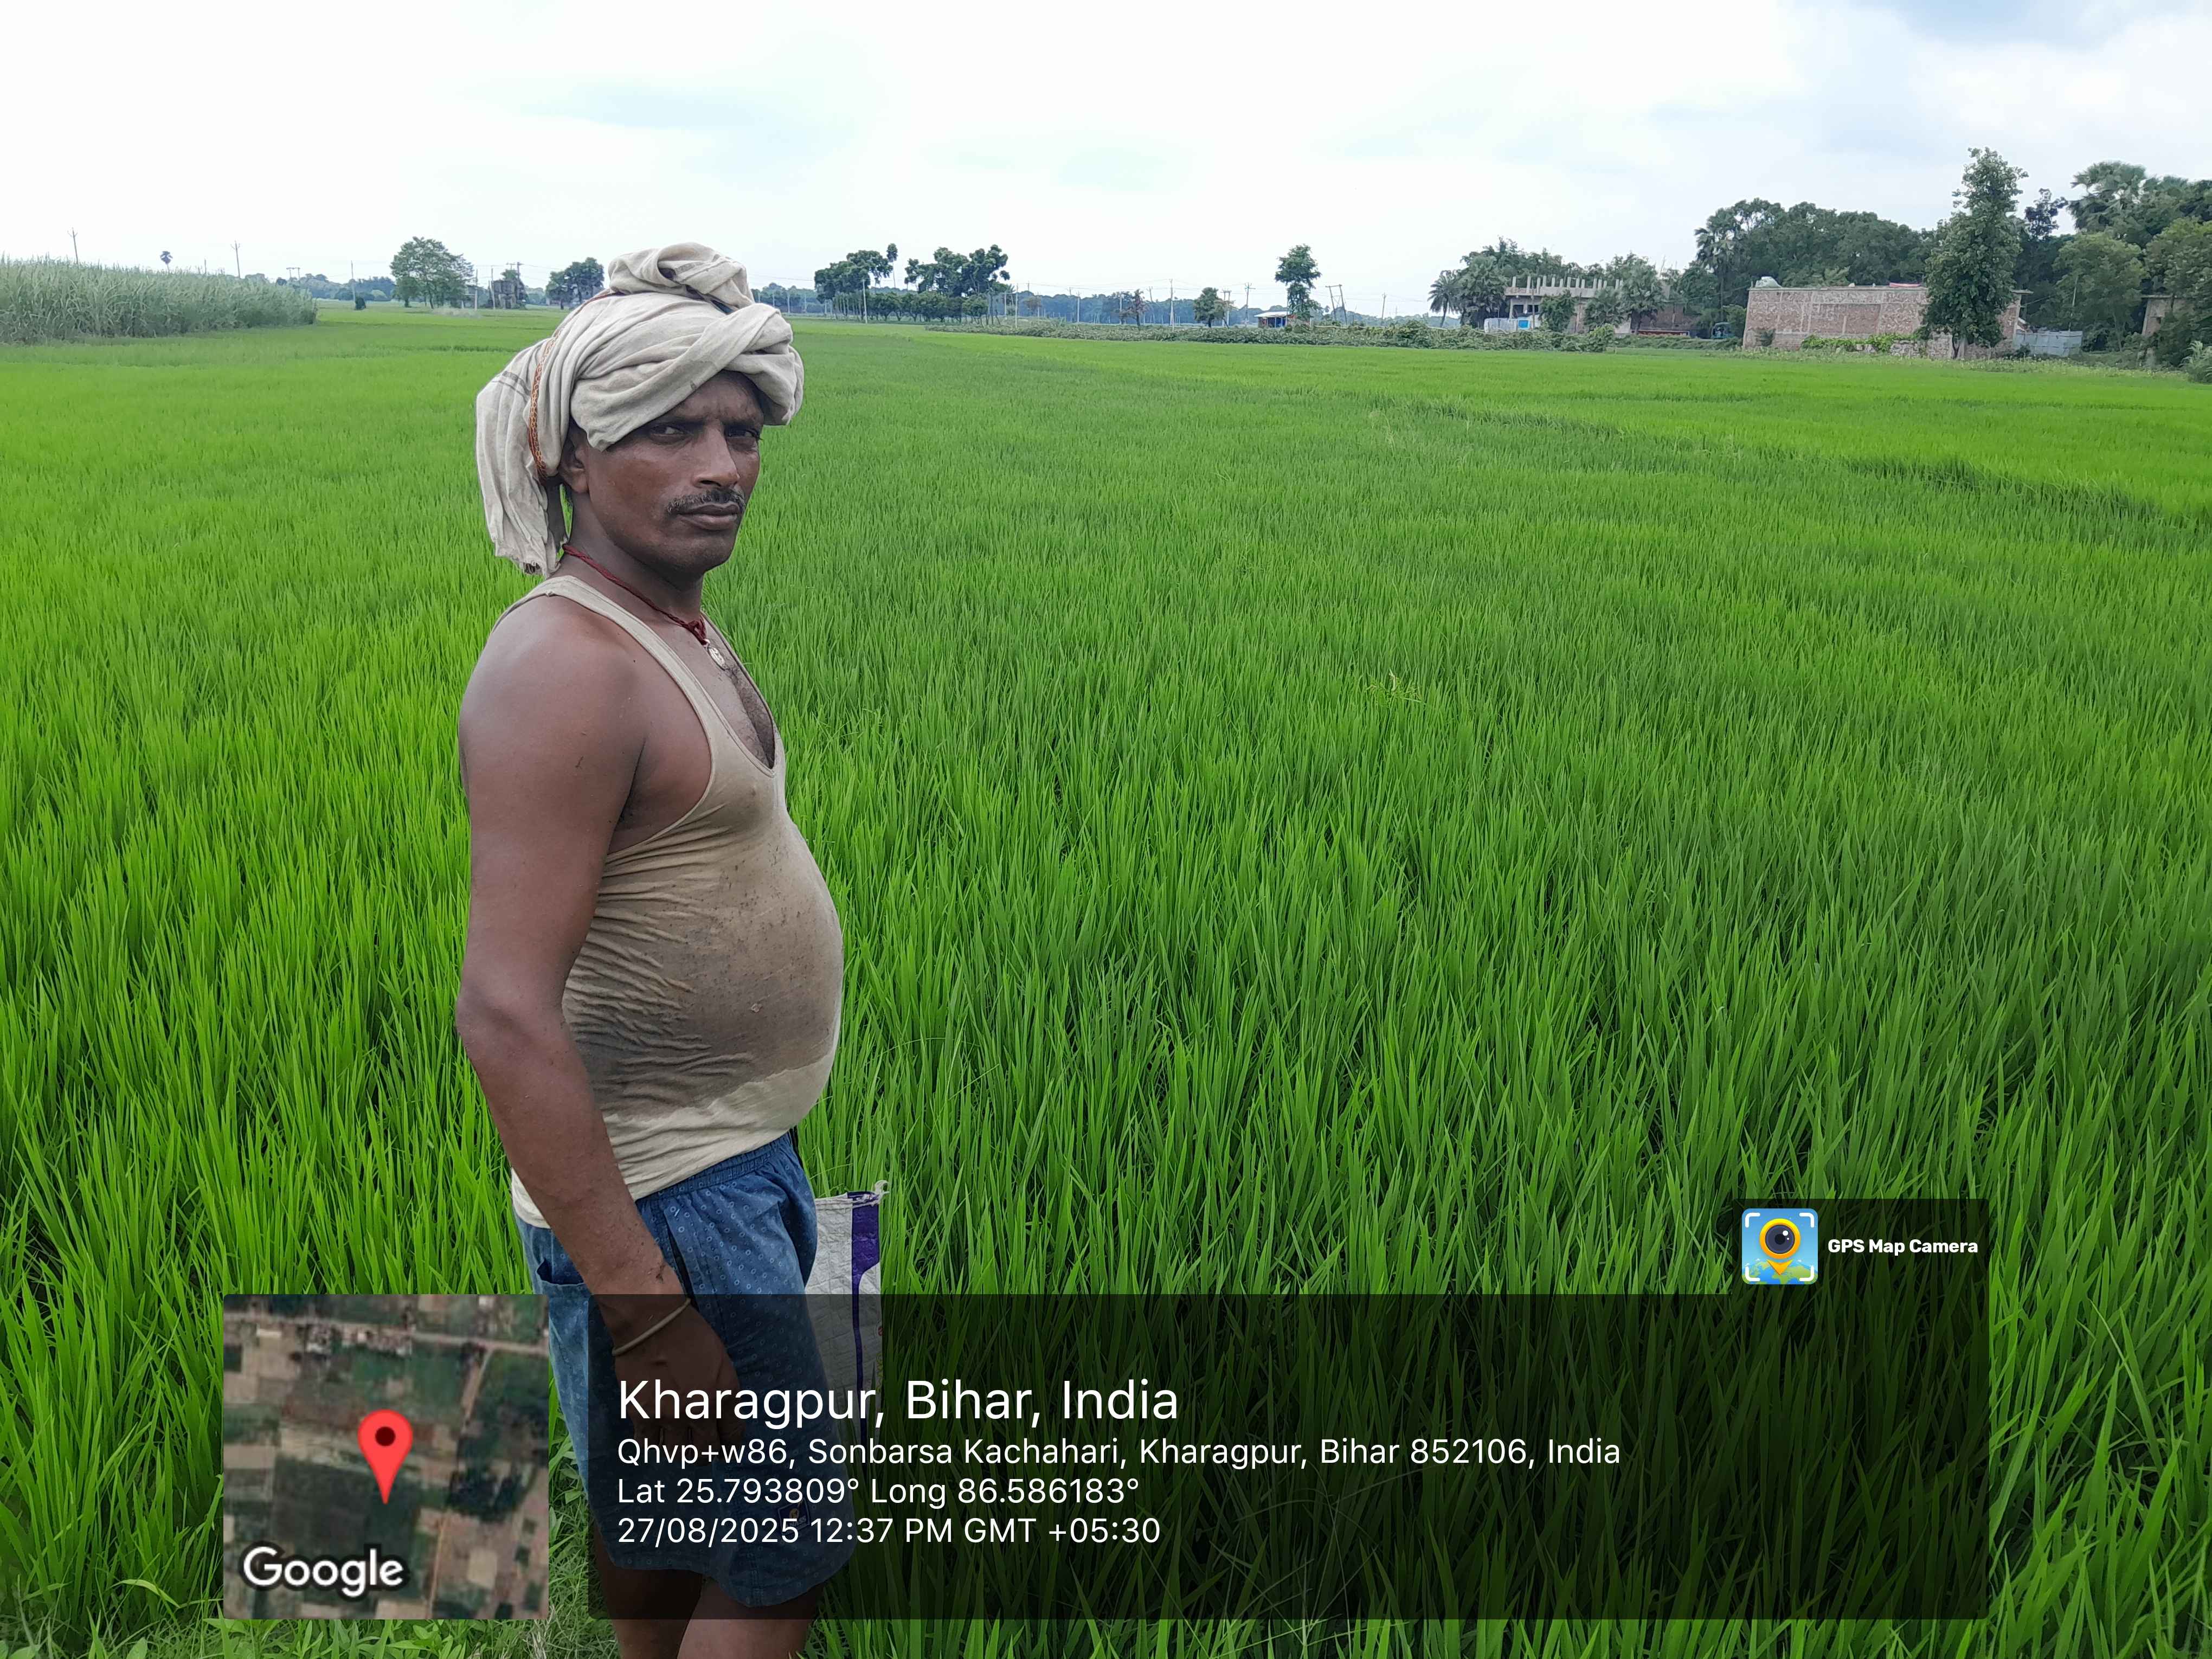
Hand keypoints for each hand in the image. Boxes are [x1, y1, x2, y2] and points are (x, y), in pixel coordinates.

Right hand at [600, 1296, 750, 1464]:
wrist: (653, 1324)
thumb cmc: (690, 1334)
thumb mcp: (720, 1361)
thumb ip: (722, 1390)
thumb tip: (719, 1413)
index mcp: (725, 1394)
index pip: (733, 1435)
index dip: (729, 1443)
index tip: (724, 1444)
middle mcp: (701, 1411)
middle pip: (706, 1452)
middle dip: (706, 1454)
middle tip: (701, 1448)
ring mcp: (671, 1416)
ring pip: (678, 1453)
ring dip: (679, 1450)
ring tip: (677, 1442)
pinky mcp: (643, 1415)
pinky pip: (649, 1444)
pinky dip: (653, 1443)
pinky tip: (655, 1434)